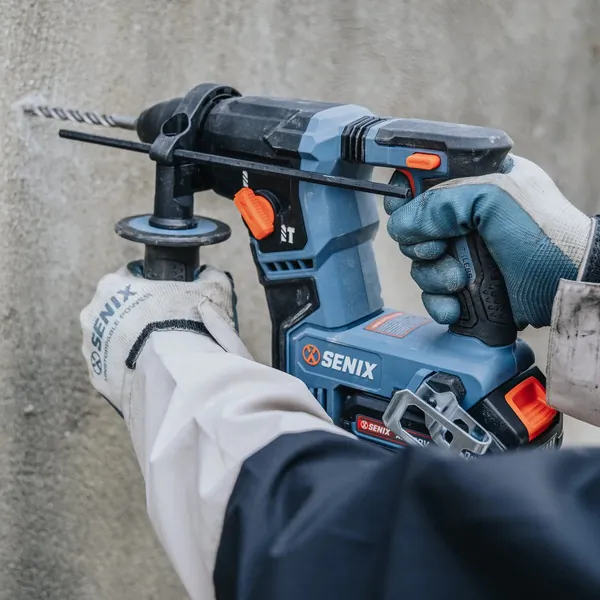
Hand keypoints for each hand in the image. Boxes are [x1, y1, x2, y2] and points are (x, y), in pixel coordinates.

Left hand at [80, 264, 251, 414]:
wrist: (177, 373)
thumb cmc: (188, 325)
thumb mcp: (210, 289)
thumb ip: (208, 277)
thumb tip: (208, 275)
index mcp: (113, 285)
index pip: (131, 276)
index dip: (152, 286)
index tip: (167, 297)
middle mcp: (92, 314)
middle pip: (117, 309)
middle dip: (137, 315)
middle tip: (164, 326)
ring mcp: (91, 347)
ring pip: (112, 340)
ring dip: (130, 343)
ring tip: (159, 352)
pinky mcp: (98, 377)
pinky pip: (114, 369)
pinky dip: (129, 369)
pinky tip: (151, 370)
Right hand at [385, 155, 593, 328]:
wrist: (568, 287)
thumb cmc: (546, 236)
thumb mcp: (494, 198)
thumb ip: (441, 201)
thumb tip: (401, 223)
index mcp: (476, 183)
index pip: (424, 179)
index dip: (406, 191)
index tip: (401, 207)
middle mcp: (466, 216)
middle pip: (415, 226)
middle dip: (421, 243)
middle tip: (439, 249)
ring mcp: (465, 251)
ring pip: (420, 262)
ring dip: (432, 275)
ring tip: (459, 281)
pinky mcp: (467, 283)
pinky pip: (432, 291)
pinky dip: (438, 300)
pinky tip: (455, 305)